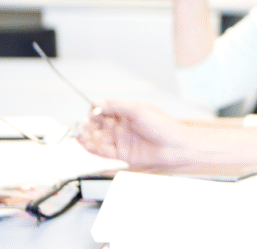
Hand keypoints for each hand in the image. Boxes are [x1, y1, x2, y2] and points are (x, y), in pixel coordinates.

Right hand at [77, 99, 195, 166]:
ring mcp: (122, 139)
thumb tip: (98, 102)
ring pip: (99, 138)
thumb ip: (117, 106)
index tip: (92, 112)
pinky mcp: (123, 153)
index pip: (103, 109)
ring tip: (81, 136)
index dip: (95, 110)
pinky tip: (87, 145)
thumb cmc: (163, 125)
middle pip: (98, 125)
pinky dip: (94, 148)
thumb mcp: (138, 110)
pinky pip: (104, 151)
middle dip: (88, 125)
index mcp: (126, 112)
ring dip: (88, 137)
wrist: (175, 145)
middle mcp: (122, 125)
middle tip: (82, 126)